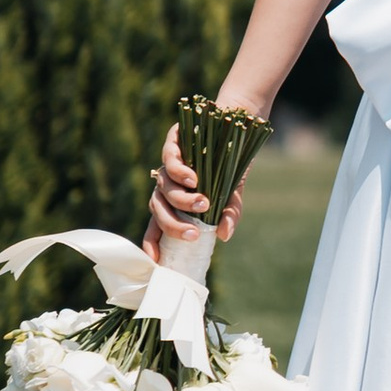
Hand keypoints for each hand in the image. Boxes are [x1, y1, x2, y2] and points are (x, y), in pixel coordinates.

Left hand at [142, 117, 249, 263]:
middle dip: (173, 225)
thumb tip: (224, 235)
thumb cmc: (230, 168)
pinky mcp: (173, 142)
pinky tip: (193, 179)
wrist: (237, 131)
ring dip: (181, 200)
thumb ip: (228, 215)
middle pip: (157, 209)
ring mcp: (168, 164)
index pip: (156, 226)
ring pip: (163, 188)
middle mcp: (166, 185)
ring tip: (203, 203)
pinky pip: (169, 160)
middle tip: (193, 234)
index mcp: (174, 202)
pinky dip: (179, 172)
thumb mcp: (232, 196)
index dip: (153, 242)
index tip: (156, 260)